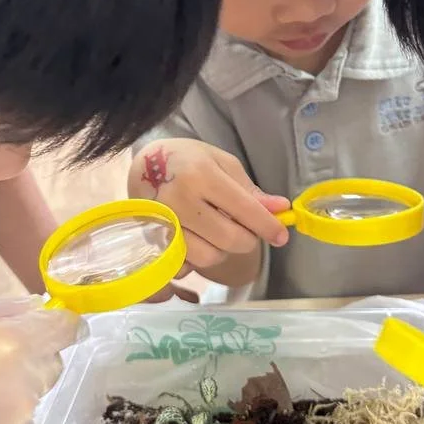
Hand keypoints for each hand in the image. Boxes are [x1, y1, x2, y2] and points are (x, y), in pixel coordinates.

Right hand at [129, 139, 289, 273]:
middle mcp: (181, 199)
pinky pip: (187, 264)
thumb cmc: (187, 160)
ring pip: (210, 256)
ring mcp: (164, 222)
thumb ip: (250, 190)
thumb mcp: (221, 163)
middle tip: (246, 228)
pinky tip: (199, 239)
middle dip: (248, 239)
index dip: (268, 226)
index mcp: (202, 174)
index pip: (244, 209)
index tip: (281, 236)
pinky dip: (200, 256)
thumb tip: (280, 209)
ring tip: (219, 232)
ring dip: (223, 249)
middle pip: (230, 238)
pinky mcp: (154, 240)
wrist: (142, 165)